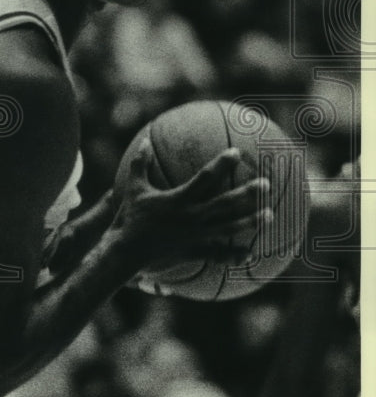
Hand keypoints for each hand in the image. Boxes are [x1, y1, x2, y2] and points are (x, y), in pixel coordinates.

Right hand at [112, 137, 270, 268]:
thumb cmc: (129, 218)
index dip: (221, 164)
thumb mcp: (134, 188)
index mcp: (178, 199)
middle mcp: (192, 217)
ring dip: (250, 223)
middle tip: (266, 184)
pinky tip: (250, 253)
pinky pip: (218, 255)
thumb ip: (140, 164)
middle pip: (225, 204)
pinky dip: (234, 255)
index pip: (205, 178)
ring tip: (270, 216)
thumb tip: (145, 141)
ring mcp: (196, 236)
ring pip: (228, 229)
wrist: (126, 252)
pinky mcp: (195, 252)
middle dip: (247, 194)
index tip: (236, 153)